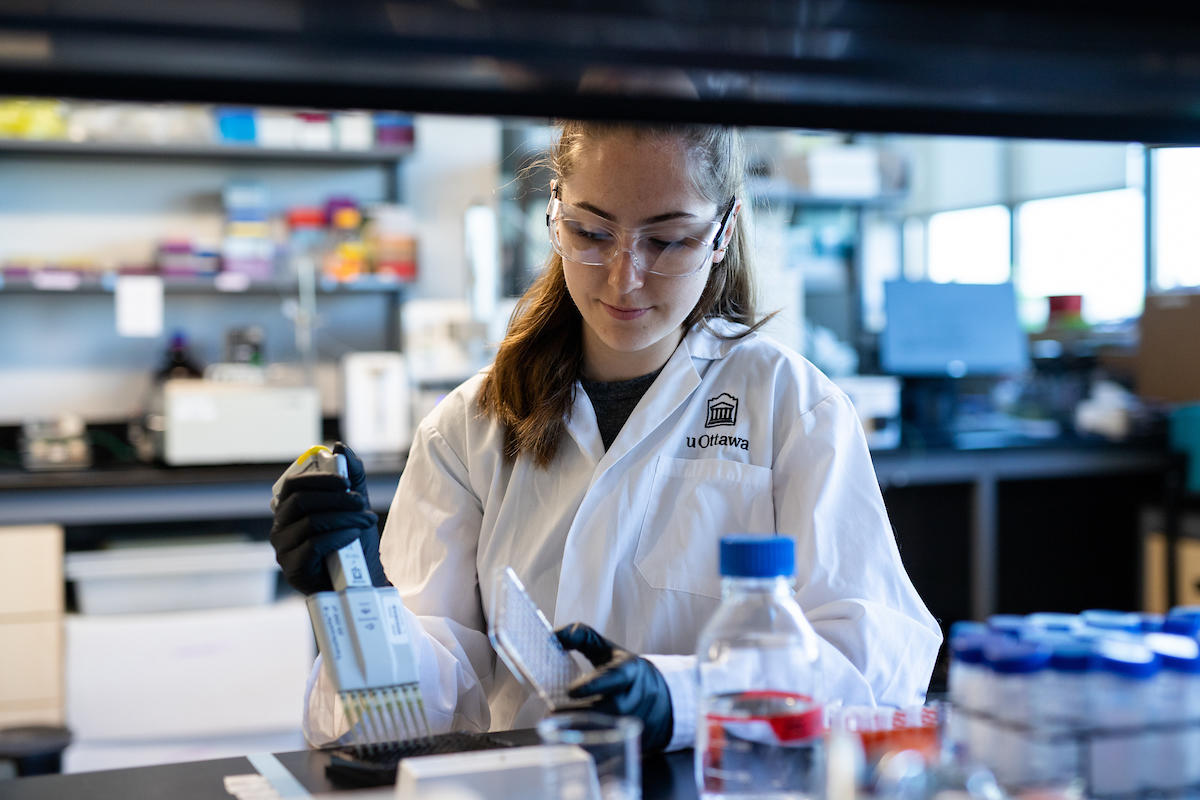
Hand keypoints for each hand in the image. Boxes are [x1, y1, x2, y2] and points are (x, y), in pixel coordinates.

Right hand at [269, 442, 389, 593]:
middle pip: (301, 501)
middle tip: (361, 502)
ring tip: (367, 520)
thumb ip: (350, 477)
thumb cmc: (353, 544)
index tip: (346, 481)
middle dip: (336, 498)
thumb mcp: (355, 506)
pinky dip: (338, 535)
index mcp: (289, 511)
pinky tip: (354, 535)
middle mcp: (280, 529)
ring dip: (344, 518)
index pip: (293, 485)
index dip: (319, 478)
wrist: (361, 584)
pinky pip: (314, 545)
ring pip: (311, 522)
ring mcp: (283, 551)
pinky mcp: (293, 570)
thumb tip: (340, 448)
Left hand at [555, 622, 673, 753]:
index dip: (594, 684)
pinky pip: (609, 749)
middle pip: (609, 709)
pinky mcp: (629, 739)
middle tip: (552, 714)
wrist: (662, 699)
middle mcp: (634, 698)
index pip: (614, 677)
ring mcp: (633, 721)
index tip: (571, 691)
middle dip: (580, 714)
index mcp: (630, 672)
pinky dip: (589, 749)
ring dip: (581, 734)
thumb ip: (582, 637)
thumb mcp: (609, 650)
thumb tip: (554, 636)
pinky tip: (570, 744)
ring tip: (556, 730)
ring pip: (608, 732)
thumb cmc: (627, 673)